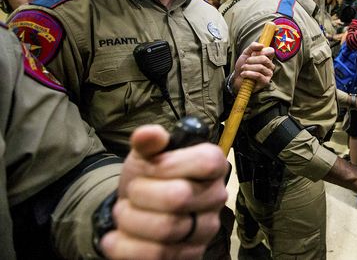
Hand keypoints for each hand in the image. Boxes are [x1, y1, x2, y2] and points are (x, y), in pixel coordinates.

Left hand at [103, 125, 228, 258]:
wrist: (140, 210)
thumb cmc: (149, 178)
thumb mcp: (146, 155)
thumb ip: (148, 142)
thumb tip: (148, 134)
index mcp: (213, 165)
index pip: (206, 162)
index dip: (170, 165)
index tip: (149, 167)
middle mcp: (216, 197)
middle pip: (178, 197)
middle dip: (141, 194)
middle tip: (130, 193)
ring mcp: (206, 230)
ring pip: (166, 230)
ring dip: (131, 221)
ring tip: (122, 214)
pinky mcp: (190, 256)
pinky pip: (157, 256)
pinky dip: (126, 247)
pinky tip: (116, 238)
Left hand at [233, 42, 274, 92]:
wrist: (237, 78)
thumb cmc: (243, 65)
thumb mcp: (246, 53)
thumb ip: (253, 46)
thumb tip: (262, 45)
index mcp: (267, 57)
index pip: (271, 51)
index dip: (260, 51)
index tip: (252, 54)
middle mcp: (270, 65)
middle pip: (264, 59)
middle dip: (252, 60)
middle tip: (246, 62)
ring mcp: (269, 74)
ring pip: (260, 67)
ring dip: (248, 67)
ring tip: (243, 68)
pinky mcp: (265, 81)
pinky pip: (258, 75)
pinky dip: (248, 73)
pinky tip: (243, 74)